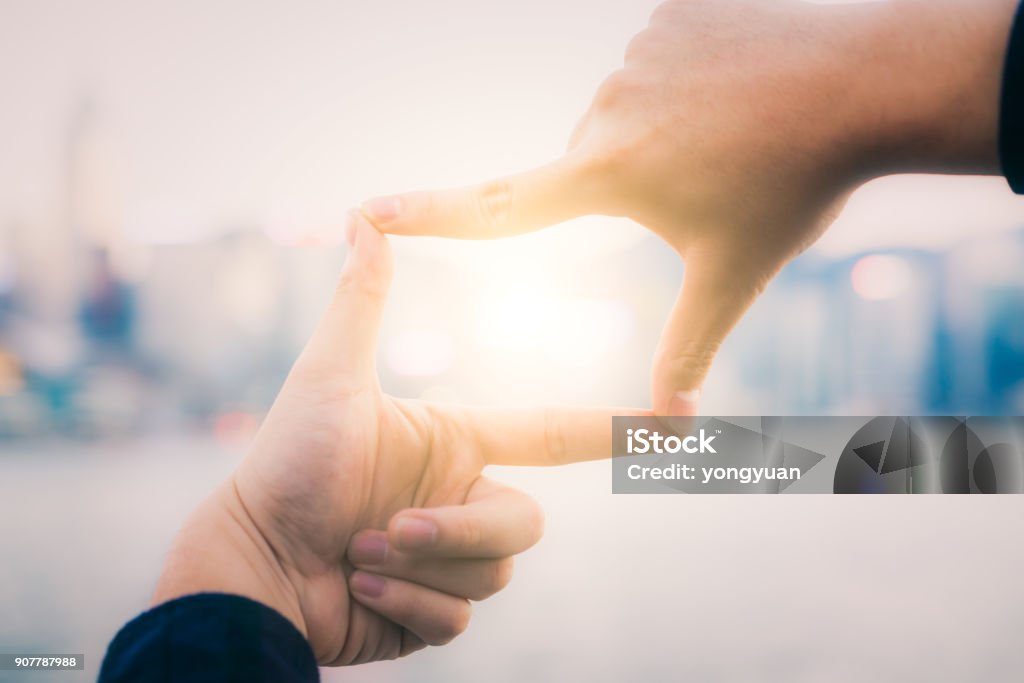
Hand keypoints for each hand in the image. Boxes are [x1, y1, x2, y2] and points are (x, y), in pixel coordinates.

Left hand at [152, 212, 646, 664]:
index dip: (612, 430)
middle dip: (462, 527)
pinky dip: (407, 604)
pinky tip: (357, 588)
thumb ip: (362, 300)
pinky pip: (461, 616)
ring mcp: (449, 558)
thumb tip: (362, 215)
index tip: (675, 424)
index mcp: (454, 443)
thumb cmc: (285, 464)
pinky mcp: (432, 610)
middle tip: (392, 526)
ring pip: (496, 572)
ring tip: (358, 554)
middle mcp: (460, 497)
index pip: (550, 434)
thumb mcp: (329, 376)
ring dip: (423, 565)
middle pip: (525, 520)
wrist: (250, 565)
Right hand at [359, 0, 1016, 414]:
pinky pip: (654, 64)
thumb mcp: (732, 276)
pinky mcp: (664, 15)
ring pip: (624, 110)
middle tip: (705, 178)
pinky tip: (736, 90)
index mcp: (608, 173)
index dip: (426, 215)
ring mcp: (634, 54)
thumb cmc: (794, 187)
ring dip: (662, 129)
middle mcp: (604, 108)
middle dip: (633, 177)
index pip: (496, 205)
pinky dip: (685, 84)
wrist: (864, 85)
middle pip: (590, 160)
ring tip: (728, 132)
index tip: (367, 210)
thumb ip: (687, 346)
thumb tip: (669, 426)